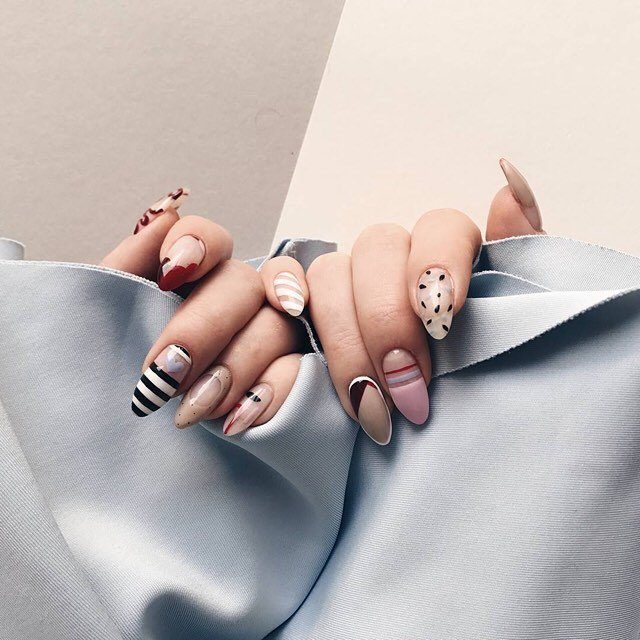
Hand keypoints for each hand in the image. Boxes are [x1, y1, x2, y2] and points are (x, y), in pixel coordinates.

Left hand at [100, 189, 308, 433]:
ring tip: (192, 410)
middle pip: (244, 284)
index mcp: (194, 280)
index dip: (198, 246)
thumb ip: (128, 266)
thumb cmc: (122, 376)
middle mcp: (239, 299)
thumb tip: (166, 212)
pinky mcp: (295, 374)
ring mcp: (273, 335)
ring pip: (278, 327)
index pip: (211, 238)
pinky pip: (301, 371)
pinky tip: (238, 420)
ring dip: (236, 366)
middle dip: (206, 327)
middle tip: (165, 373)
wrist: (134, 442)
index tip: (171, 274)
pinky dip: (271, 393)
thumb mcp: (108, 322)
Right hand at [275, 158, 542, 444]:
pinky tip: (292, 316)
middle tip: (408, 389)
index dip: (436, 263)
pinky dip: (282, 290)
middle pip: (378, 248)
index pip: (440, 226)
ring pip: (329, 271)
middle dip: (387, 318)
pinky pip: (280, 278)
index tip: (443, 320)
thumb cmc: (484, 371)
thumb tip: (509, 184)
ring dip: (344, 335)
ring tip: (367, 404)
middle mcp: (395, 260)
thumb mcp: (516, 320)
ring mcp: (348, 282)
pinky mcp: (307, 308)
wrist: (433, 424)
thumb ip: (523, 259)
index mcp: (449, 257)